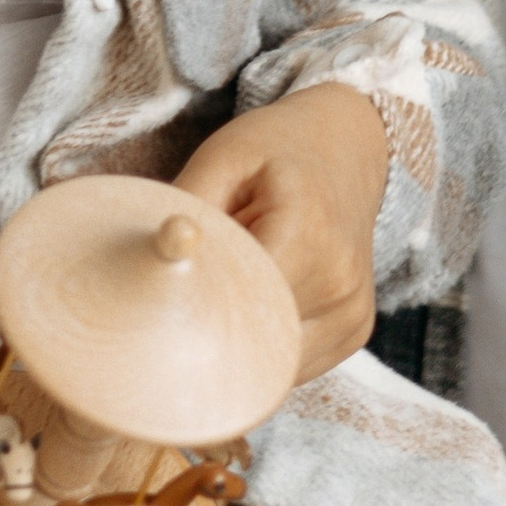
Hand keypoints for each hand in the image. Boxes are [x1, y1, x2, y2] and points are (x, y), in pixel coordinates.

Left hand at [175, 82, 388, 381]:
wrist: (348, 144)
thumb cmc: (278, 148)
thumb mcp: (224, 156)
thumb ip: (189, 207)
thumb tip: (151, 257)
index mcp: (307, 235)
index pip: (236, 299)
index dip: (192, 300)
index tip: (163, 288)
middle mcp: (340, 284)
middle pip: (254, 340)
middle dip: (212, 325)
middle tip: (185, 295)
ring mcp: (352, 314)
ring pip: (273, 361)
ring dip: (241, 336)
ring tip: (233, 282)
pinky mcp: (354, 331)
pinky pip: (294, 360)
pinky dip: (266, 340)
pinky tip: (258, 295)